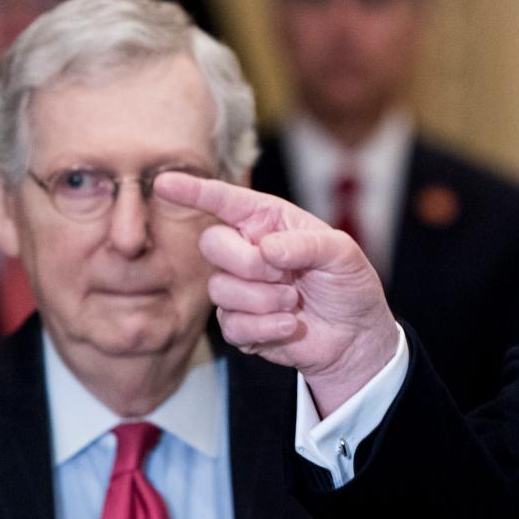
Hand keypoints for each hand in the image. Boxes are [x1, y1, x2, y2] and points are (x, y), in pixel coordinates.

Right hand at [154, 172, 398, 415]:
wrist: (355, 336)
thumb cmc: (349, 285)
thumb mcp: (343, 254)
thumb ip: (307, 243)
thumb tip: (265, 248)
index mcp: (268, 222)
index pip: (224, 201)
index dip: (193, 191)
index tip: (163, 183)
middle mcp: (247, 250)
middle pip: (211, 243)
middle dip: (247, 262)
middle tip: (285, 275)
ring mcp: (239, 288)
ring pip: (219, 288)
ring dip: (264, 299)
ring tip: (295, 302)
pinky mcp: (239, 324)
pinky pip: (232, 324)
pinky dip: (266, 326)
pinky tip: (291, 325)